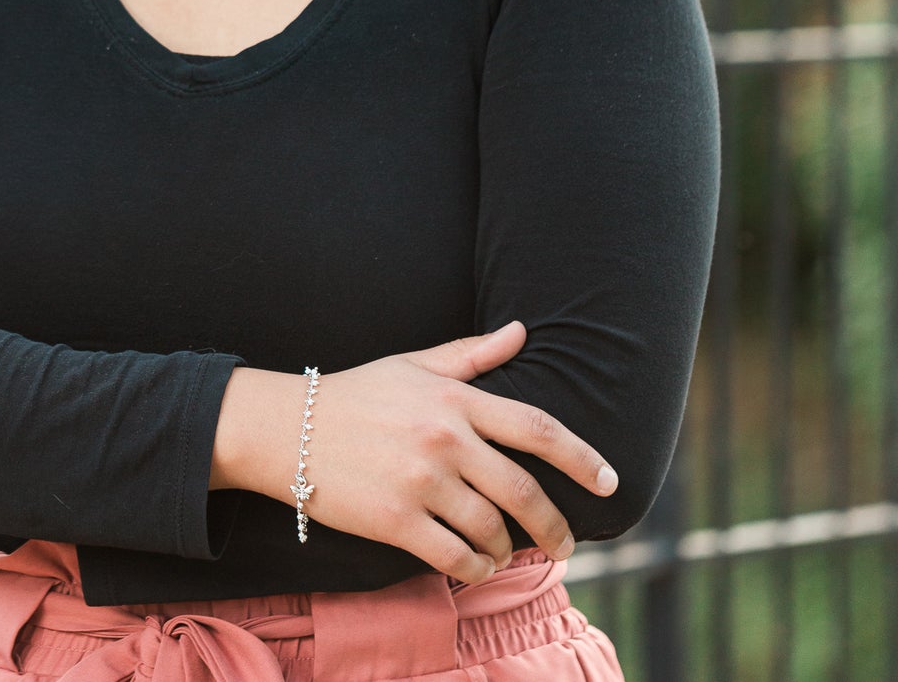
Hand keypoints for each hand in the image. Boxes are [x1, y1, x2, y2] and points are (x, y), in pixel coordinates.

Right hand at [213, 322, 616, 585]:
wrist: (288, 428)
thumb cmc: (356, 394)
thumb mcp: (413, 365)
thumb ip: (471, 354)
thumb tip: (521, 330)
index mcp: (455, 399)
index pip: (538, 428)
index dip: (583, 458)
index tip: (610, 483)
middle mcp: (445, 438)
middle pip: (524, 491)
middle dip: (555, 525)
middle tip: (566, 544)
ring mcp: (422, 481)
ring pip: (491, 530)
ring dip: (507, 549)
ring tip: (504, 551)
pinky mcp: (396, 520)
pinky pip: (455, 557)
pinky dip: (474, 568)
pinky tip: (475, 564)